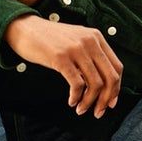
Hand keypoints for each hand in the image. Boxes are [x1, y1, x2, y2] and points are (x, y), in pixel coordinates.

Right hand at [5, 15, 122, 118]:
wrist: (24, 28)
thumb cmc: (49, 39)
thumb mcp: (76, 40)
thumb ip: (90, 54)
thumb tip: (102, 84)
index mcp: (96, 37)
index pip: (117, 67)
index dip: (116, 89)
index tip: (110, 103)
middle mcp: (90, 41)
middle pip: (110, 78)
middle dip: (106, 99)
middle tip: (98, 112)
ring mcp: (76, 49)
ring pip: (95, 84)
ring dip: (89, 102)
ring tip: (81, 109)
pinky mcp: (61, 58)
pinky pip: (77, 84)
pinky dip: (76, 97)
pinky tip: (71, 101)